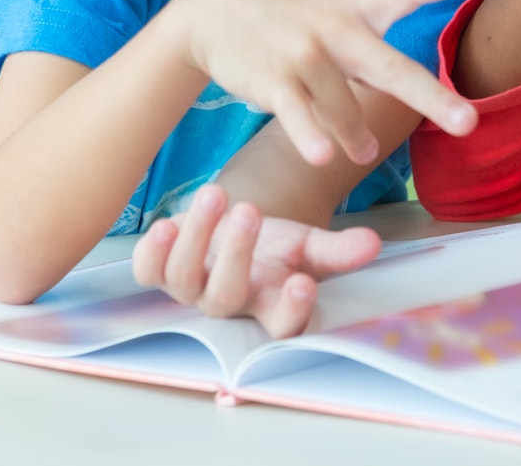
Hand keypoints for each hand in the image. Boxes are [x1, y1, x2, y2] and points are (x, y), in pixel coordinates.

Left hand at [130, 183, 381, 336]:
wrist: (232, 229)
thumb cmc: (273, 244)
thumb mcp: (307, 243)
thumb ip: (338, 249)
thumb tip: (372, 244)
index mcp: (269, 304)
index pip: (282, 325)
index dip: (290, 311)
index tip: (303, 282)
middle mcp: (227, 304)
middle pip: (226, 298)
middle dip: (236, 255)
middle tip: (251, 211)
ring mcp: (190, 289)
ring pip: (185, 278)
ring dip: (198, 236)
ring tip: (217, 194)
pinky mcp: (160, 271)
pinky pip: (148, 271)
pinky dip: (154, 250)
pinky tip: (167, 223)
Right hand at [165, 0, 482, 167]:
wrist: (212, 9)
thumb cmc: (290, 16)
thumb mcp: (335, 8)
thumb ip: (377, 35)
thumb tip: (419, 79)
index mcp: (357, 7)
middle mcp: (336, 29)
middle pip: (391, 68)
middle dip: (432, 97)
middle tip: (468, 122)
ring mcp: (303, 53)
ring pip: (344, 107)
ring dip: (357, 137)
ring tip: (363, 153)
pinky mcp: (272, 78)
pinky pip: (298, 114)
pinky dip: (310, 136)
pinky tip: (321, 156)